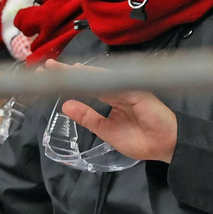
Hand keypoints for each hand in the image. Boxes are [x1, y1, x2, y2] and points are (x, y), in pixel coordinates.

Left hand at [43, 61, 179, 162]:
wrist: (165, 147)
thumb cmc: (141, 140)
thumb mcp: (106, 131)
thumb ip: (88, 117)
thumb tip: (65, 105)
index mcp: (112, 99)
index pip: (88, 86)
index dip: (69, 81)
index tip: (46, 77)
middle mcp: (119, 90)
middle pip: (91, 78)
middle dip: (69, 72)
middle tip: (47, 67)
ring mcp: (129, 90)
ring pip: (101, 78)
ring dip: (81, 73)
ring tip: (61, 69)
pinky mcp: (138, 93)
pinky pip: (117, 85)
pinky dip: (101, 79)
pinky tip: (85, 76)